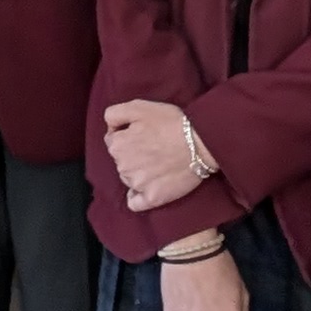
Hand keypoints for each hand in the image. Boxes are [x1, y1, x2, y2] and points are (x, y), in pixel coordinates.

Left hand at [101, 97, 202, 212]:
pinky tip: (147, 188)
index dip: (127, 135)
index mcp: (117, 145)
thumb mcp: (139, 107)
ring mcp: (137, 185)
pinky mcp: (152, 198)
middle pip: (121, 160)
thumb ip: (114, 114)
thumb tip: (109, 128)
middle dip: (132, 154)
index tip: (143, 133)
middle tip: (154, 147)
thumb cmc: (172, 122)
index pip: (113, 141)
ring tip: (159, 163)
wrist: (201, 143)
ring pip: (128, 179)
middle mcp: (123, 167)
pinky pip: (134, 202)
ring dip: (138, 172)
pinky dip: (137, 196)